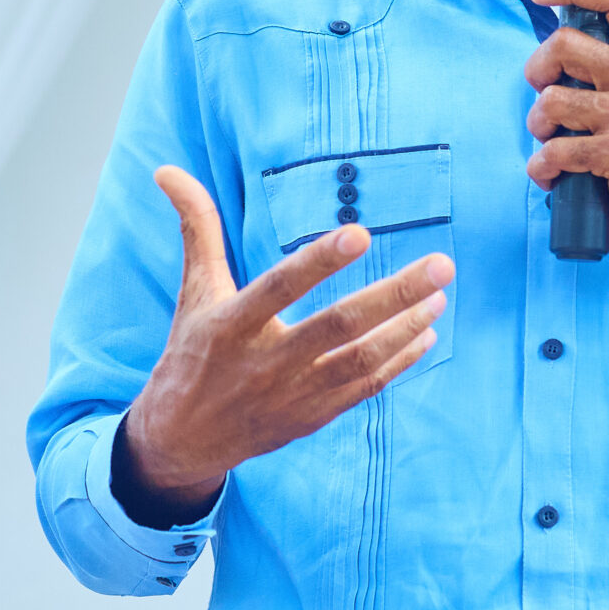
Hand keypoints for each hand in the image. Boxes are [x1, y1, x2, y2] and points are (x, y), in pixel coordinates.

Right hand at [122, 165, 453, 514]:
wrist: (183, 439)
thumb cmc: (192, 351)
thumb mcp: (194, 291)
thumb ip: (196, 229)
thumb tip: (166, 170)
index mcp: (231, 325)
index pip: (279, 288)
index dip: (318, 262)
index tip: (360, 233)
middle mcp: (265, 363)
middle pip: (338, 326)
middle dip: (394, 294)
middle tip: (442, 264)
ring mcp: (293, 394)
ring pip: (361, 360)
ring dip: (406, 326)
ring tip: (440, 295)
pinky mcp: (313, 416)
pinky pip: (365, 388)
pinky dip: (400, 360)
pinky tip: (426, 332)